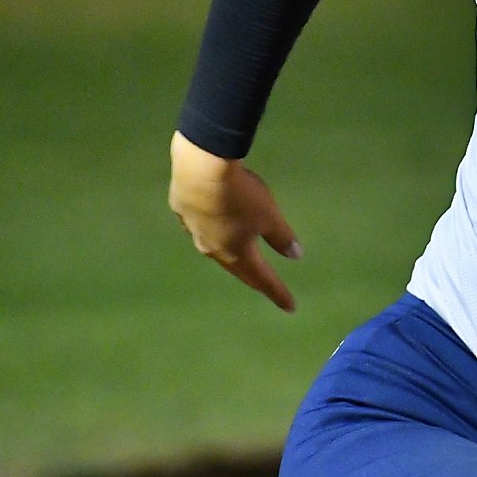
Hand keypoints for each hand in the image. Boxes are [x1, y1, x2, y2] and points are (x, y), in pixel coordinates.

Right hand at [168, 131, 302, 311]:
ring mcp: (193, 230)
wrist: (200, 169)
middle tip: (264, 286)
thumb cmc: (241, 196)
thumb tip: (295, 256)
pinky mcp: (181, 210)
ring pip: (214, 247)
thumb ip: (282, 238)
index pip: (262, 278)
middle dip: (253, 276)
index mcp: (237, 253)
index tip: (291, 307)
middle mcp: (212, 248)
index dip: (278, 292)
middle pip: (236, 267)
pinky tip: (211, 223)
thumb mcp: (270, 217)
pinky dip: (210, 228)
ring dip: (228, 252)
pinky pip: (199, 225)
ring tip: (237, 255)